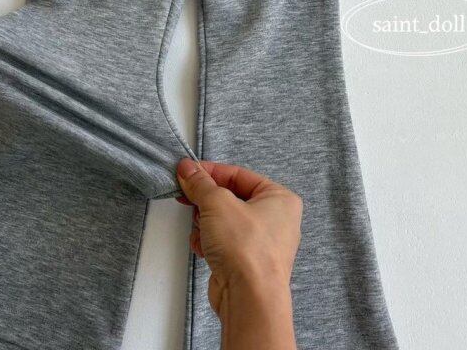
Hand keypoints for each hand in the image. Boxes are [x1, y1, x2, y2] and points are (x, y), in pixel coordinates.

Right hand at [176, 158, 301, 349]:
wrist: (249, 298)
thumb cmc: (246, 248)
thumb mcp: (218, 203)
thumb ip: (200, 183)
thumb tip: (188, 168)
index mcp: (279, 197)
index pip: (239, 175)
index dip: (211, 172)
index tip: (188, 171)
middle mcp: (275, 218)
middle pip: (231, 197)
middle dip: (206, 201)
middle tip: (187, 196)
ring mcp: (262, 242)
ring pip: (224, 220)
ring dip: (206, 223)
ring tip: (200, 229)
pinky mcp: (248, 261)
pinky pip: (224, 241)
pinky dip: (210, 241)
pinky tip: (203, 247)